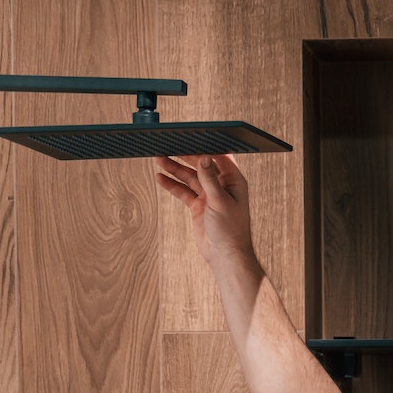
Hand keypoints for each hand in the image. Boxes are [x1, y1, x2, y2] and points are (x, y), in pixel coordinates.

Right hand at [153, 154, 256, 269]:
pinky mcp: (198, 206)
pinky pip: (183, 191)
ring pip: (189, 177)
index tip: (190, 137)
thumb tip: (204, 158)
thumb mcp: (220, 201)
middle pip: (201, 164)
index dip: (205, 146)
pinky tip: (161, 178)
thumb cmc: (231, 231)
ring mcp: (209, 195)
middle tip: (168, 146)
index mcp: (234, 181)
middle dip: (185, 156)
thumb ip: (210, 179)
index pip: (219, 157)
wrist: (225, 255)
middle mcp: (222, 186)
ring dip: (175, 169)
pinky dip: (172, 185)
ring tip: (159, 159)